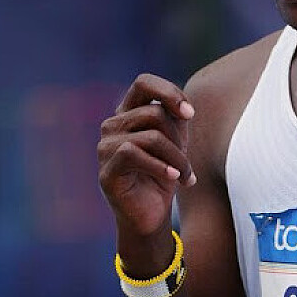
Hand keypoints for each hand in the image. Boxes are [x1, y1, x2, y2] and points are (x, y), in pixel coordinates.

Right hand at [98, 73, 195, 249]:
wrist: (152, 213)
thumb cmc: (165, 174)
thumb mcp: (176, 141)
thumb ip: (176, 118)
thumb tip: (183, 109)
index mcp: (128, 113)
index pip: (143, 83)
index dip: (169, 92)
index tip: (190, 114)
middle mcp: (113, 125)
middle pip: (154, 114)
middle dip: (179, 138)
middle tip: (186, 162)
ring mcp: (105, 147)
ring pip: (151, 136)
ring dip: (177, 158)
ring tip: (184, 176)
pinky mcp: (107, 170)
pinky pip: (134, 154)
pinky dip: (161, 166)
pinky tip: (174, 178)